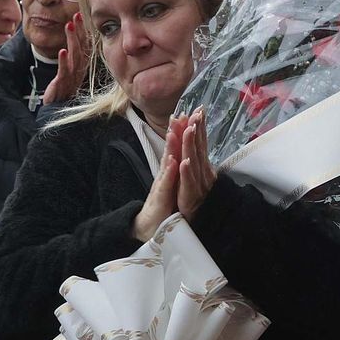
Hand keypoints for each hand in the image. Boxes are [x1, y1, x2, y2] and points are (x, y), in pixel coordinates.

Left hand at [41, 12, 90, 104]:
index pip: (85, 46)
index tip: (81, 16)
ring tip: (69, 25)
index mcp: (81, 67)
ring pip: (74, 57)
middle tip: (77, 15)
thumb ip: (72, 58)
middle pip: (81, 48)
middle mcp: (79, 71)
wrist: (56, 111)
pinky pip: (64, 72)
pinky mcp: (62, 85)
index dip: (83, 31)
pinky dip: (63, 61)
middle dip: (79, 31)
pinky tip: (62, 50)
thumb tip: (74, 40)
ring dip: (72, 40)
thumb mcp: (68, 72)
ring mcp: (71, 78)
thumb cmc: (63, 91)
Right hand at [132, 115, 187, 242]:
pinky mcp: (162, 197)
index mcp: (171, 169)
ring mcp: (163, 184)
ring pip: (168, 162)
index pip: (177, 147)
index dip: (182, 131)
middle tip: (180, 113)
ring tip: (174, 130)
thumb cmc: (163, 205)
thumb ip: (178, 169)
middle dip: (176, 131)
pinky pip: (167, 183)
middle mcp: (166, 173)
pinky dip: (171, 172)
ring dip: (172, 146)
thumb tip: (185, 153)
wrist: (150, 226)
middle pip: (171, 149)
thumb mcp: (175, 184)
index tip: (189, 113)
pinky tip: (174, 161)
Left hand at [176, 108, 215, 219]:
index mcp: (200, 169)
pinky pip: (187, 183)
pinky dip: (186, 172)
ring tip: (189, 129)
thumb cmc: (190, 203)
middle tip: (197, 112)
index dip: (200, 127)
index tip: (199, 109)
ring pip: (193, 162)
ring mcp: (196, 186)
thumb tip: (198, 145)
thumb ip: (196, 163)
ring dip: (191, 145)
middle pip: (198, 149)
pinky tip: (183, 161)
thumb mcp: (192, 180)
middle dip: (197, 130)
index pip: (200, 144)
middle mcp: (201, 174)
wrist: (188, 227)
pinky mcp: (189, 198)